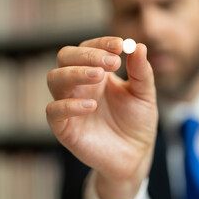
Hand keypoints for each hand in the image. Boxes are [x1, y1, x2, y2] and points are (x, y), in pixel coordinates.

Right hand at [46, 37, 157, 198]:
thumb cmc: (138, 122)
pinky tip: (91, 106)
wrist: (136, 155)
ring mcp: (69, 105)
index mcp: (98, 74)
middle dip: (86, 55)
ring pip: (54, 79)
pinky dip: (68, 105)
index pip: (88, 48)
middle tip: (112, 63)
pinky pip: (54, 111)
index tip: (120, 45)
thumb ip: (141, 72)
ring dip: (75, 73)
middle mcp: (79, 86)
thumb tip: (138, 46)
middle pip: (65, 57)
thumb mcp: (144, 95)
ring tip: (100, 77)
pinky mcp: (65, 128)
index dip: (101, 43)